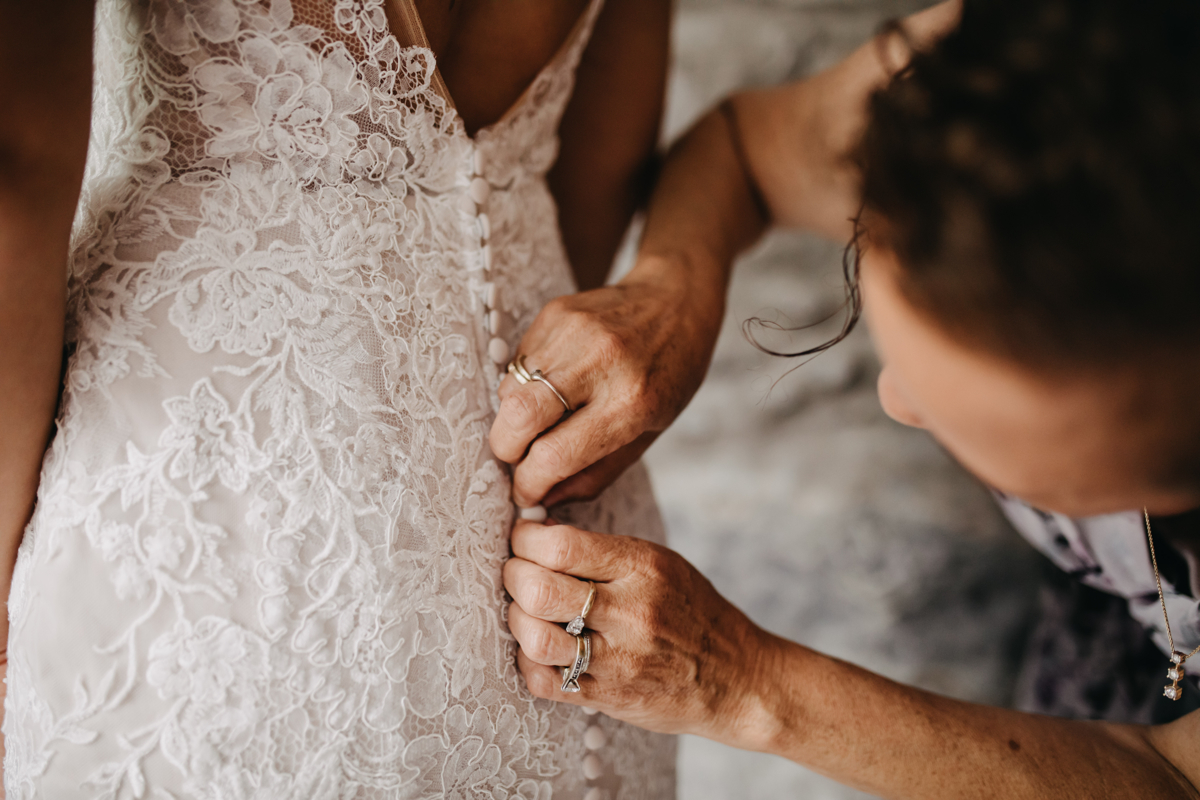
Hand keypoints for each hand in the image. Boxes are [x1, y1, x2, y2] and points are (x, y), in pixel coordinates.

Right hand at [488, 256, 724, 506]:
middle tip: (516, 461)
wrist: (676, 297)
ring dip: (513, 418)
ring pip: (511, 390)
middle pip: (519, 417)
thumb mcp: (651, 430)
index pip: (556, 455)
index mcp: (631, 403)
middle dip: (505, 451)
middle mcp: (600, 364)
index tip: (526, 494)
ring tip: (540, 421)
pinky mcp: (555, 313)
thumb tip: (545, 500)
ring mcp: (573, 333)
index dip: (530, 484)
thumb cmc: (670, 371)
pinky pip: (518, 362)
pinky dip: (523, 386)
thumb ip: (597, 472)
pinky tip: (549, 386)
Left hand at [503, 519, 782, 747]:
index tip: (522, 538)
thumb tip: (537, 531)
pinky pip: (544, 681)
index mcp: (643, 568)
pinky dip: (527, 662)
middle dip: (512, 574)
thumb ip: (604, 550)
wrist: (736, 678)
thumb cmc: (692, 612)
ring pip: (535, 637)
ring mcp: (618, 659)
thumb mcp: (662, 564)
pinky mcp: (608, 696)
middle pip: (539, 588)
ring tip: (524, 610)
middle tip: (515, 572)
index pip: (561, 545)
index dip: (525, 538)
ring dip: (517, 619)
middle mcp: (630, 612)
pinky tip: (537, 648)